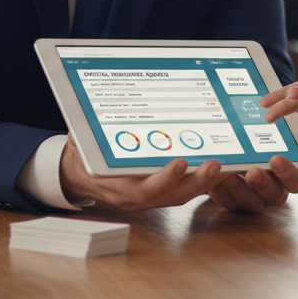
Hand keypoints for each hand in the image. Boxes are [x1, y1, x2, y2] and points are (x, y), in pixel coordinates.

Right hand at [59, 134, 225, 211]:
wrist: (75, 173)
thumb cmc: (82, 150)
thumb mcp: (85, 137)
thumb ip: (97, 127)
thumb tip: (103, 100)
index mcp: (114, 183)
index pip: (140, 187)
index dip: (163, 179)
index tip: (180, 163)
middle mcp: (130, 195)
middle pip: (168, 196)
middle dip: (194, 182)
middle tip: (215, 165)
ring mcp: (144, 198)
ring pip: (177, 196)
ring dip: (201, 183)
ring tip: (222, 166)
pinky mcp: (154, 194)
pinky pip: (179, 192)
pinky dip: (197, 182)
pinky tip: (214, 169)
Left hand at [207, 120, 297, 210]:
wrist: (231, 140)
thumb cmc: (264, 139)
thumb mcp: (284, 131)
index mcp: (287, 175)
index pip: (296, 182)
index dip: (288, 173)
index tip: (277, 159)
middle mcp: (270, 189)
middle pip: (273, 195)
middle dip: (264, 184)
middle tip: (254, 171)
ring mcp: (249, 195)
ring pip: (248, 201)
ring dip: (240, 189)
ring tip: (231, 173)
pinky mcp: (227, 197)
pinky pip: (224, 199)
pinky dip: (219, 187)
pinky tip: (214, 174)